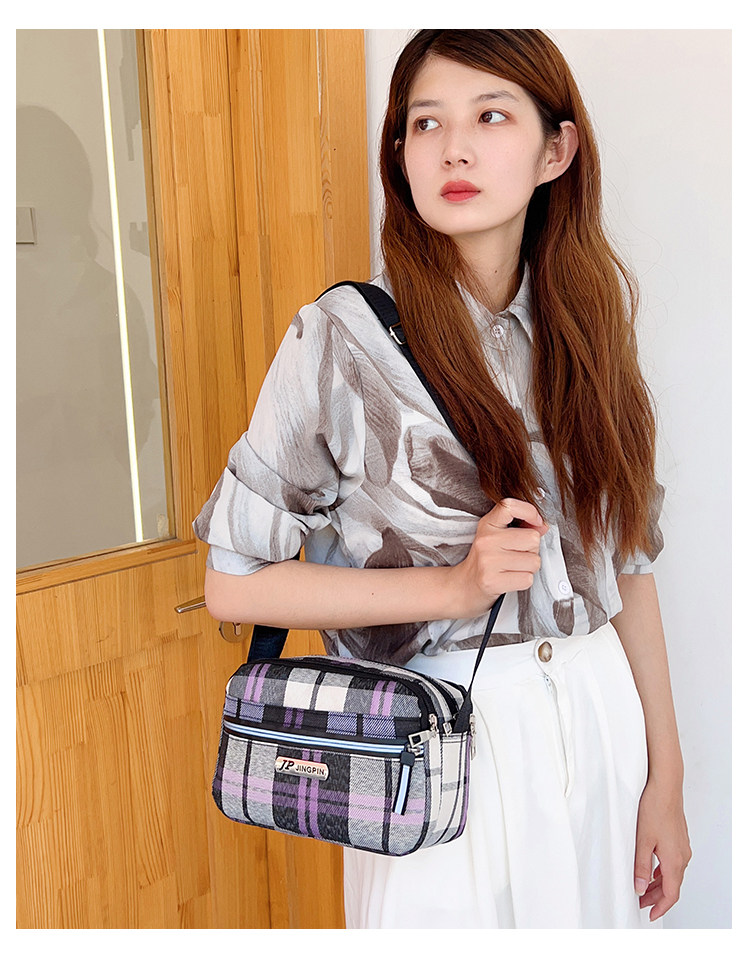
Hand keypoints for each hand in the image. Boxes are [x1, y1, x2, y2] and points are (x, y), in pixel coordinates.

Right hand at [451, 498, 548, 618]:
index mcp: (487, 525)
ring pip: (534, 561)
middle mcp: (486, 540)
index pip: (510, 507)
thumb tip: (542, 526)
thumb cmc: (486, 558)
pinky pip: (527, 579)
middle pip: (532, 538)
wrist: (465, 584)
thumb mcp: (497, 535)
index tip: (536, 522)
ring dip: (529, 567)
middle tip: (517, 554)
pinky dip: (524, 580)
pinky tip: (511, 578)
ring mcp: (488, 561)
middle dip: (532, 549)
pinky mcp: (492, 581)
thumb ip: (521, 527)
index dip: (529, 512)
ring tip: (513, 567)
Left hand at [634, 776, 691, 920]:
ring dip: (659, 884)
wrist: (666, 787)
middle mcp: (682, 856)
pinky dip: (662, 872)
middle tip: (640, 903)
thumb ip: (641, 866)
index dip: (660, 907)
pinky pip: (673, 863)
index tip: (649, 914)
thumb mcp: (642, 840)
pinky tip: (651, 870)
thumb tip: (640, 888)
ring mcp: (682, 847)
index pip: (671, 894)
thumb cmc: (654, 809)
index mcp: (674, 860)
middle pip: (672, 886)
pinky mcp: (679, 839)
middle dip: (656, 897)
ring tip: (642, 888)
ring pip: (672, 874)